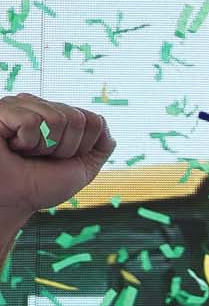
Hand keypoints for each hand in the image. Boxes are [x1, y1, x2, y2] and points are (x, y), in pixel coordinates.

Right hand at [0, 96, 115, 221]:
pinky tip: (12, 145)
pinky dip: (26, 141)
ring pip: (58, 118)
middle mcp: (40, 106)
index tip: (61, 159)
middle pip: (78, 119)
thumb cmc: (40, 186)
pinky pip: (32, 120)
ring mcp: (20, 104)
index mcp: (59, 116)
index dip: (83, 148)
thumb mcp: (82, 168)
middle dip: (65, 148)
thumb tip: (102, 120)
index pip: (93, 120)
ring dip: (45, 146)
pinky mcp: (2, 108)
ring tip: (25, 152)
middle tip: (41, 157)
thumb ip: (101, 145)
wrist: (12, 200)